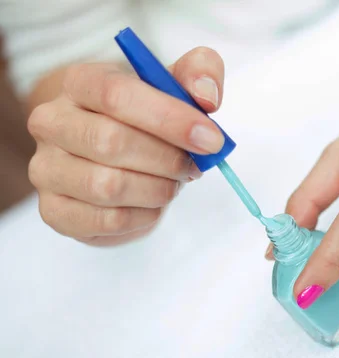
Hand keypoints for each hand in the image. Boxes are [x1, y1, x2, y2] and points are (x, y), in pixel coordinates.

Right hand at [27, 48, 225, 245]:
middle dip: (168, 159)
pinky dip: (144, 215)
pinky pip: (108, 221)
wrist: (114, 157)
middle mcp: (52, 122)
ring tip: (173, 182)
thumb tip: (207, 96)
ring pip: (109, 186)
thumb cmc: (145, 118)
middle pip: (111, 142)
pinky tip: (152, 203)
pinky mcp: (55, 211)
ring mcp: (47, 169)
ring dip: (158, 189)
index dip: (170, 118)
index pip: (117, 94)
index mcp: (80, 82)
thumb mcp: (174, 86)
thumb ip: (199, 74)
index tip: (211, 138)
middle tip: (194, 166)